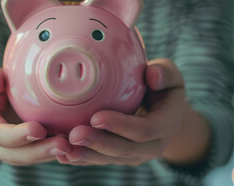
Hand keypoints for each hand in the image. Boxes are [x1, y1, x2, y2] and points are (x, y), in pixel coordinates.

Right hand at [0, 64, 70, 165]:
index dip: (16, 135)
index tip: (38, 130)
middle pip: (15, 154)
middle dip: (39, 151)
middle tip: (63, 144)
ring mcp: (9, 150)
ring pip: (29, 158)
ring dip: (50, 154)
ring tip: (72, 146)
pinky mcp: (25, 149)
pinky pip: (39, 154)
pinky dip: (55, 152)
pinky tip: (73, 145)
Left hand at [56, 59, 188, 165]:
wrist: (165, 111)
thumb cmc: (164, 87)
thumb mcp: (171, 76)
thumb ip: (165, 73)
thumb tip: (152, 74)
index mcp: (165, 125)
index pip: (144, 130)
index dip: (120, 126)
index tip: (96, 117)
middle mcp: (151, 146)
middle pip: (123, 149)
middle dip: (97, 143)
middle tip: (74, 135)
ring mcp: (134, 155)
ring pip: (108, 159)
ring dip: (85, 155)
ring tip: (62, 148)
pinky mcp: (119, 157)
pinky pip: (99, 160)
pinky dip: (80, 159)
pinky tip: (62, 155)